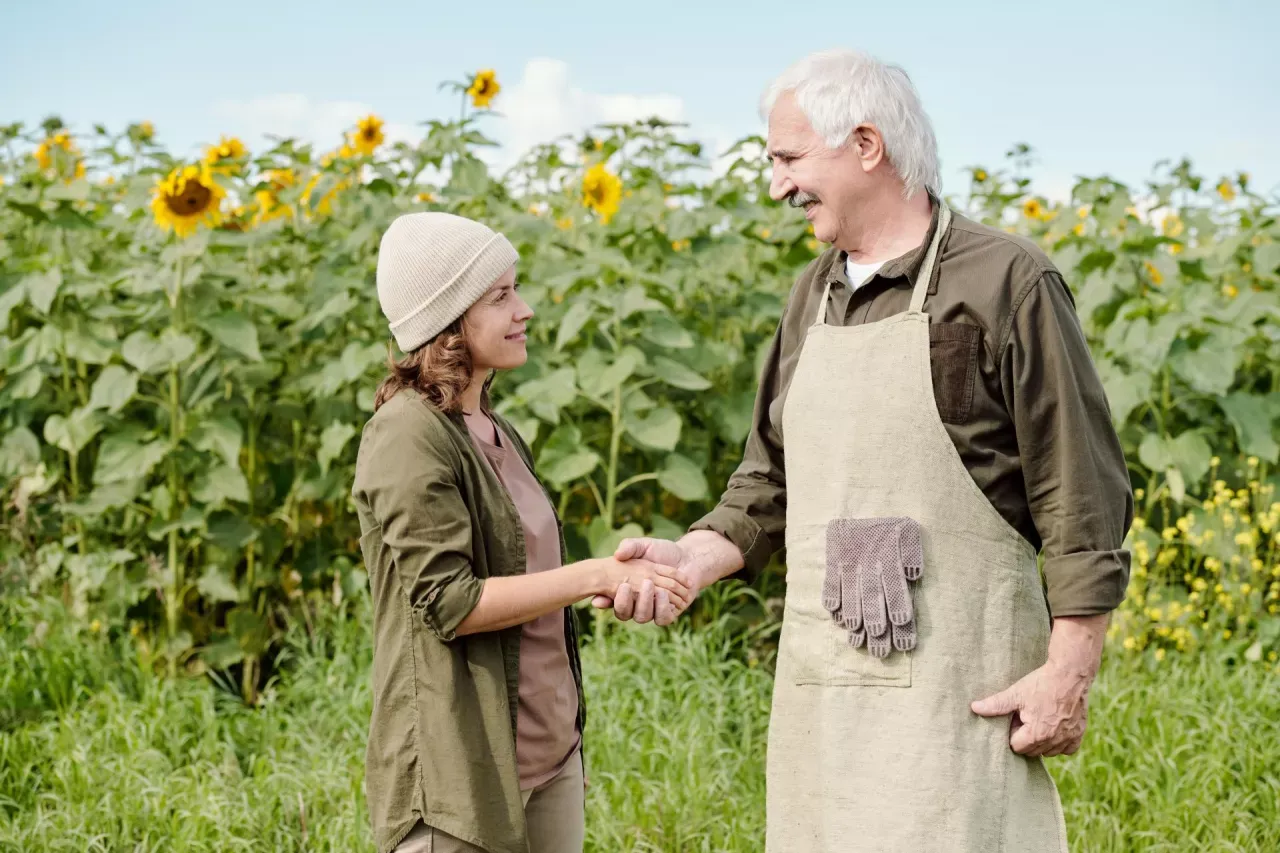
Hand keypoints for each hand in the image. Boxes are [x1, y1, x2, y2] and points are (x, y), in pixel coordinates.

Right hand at [592, 537, 694, 625]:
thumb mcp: (642, 545)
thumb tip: (617, 554)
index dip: (603, 599)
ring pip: (642, 617)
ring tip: (653, 587)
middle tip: (630, 584)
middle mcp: (636, 602)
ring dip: (645, 602)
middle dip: (625, 601)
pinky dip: (662, 607)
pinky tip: (663, 593)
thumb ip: (629, 547)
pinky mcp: (668, 612)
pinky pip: (662, 619)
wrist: (687, 557)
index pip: (609, 598)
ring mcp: (652, 608)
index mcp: (625, 588)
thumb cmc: (661, 551)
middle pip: (624, 612)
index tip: (606, 588)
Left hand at [970, 614, 1106, 757]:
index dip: (1012, 732)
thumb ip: (995, 704)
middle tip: (1026, 716)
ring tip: (1039, 719)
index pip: (1016, 747)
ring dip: (1041, 741)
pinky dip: (1059, 741)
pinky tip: (1054, 725)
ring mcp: (1069, 738)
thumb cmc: (1041, 683)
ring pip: (1048, 751)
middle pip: (1032, 751)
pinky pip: (1066, 748)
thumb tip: (974, 708)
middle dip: (1025, 738)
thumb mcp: (1016, 693)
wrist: (1070, 673)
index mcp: (1036, 734)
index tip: (1015, 717)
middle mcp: (1054, 741)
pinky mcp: (1079, 734)